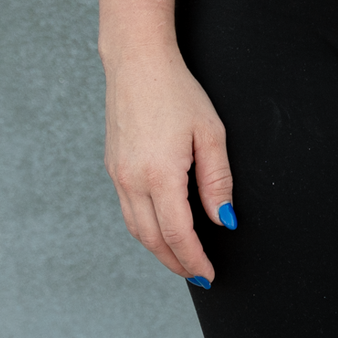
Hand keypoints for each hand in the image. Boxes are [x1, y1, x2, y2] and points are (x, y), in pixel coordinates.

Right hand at [101, 43, 234, 286]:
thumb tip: (224, 220)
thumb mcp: (210, 134)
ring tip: (181, 259)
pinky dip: (145, 229)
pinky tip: (161, 228)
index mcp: (159, 175)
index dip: (194, 259)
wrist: (137, 63)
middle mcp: (132, 181)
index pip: (178, 234)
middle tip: (198, 275)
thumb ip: (218, 181)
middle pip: (153, 239)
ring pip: (137, 229)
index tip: (209, 274)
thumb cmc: (177, 92)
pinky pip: (128, 211)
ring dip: (159, 250)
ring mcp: (118, 175)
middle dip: (177, 262)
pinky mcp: (113, 167)